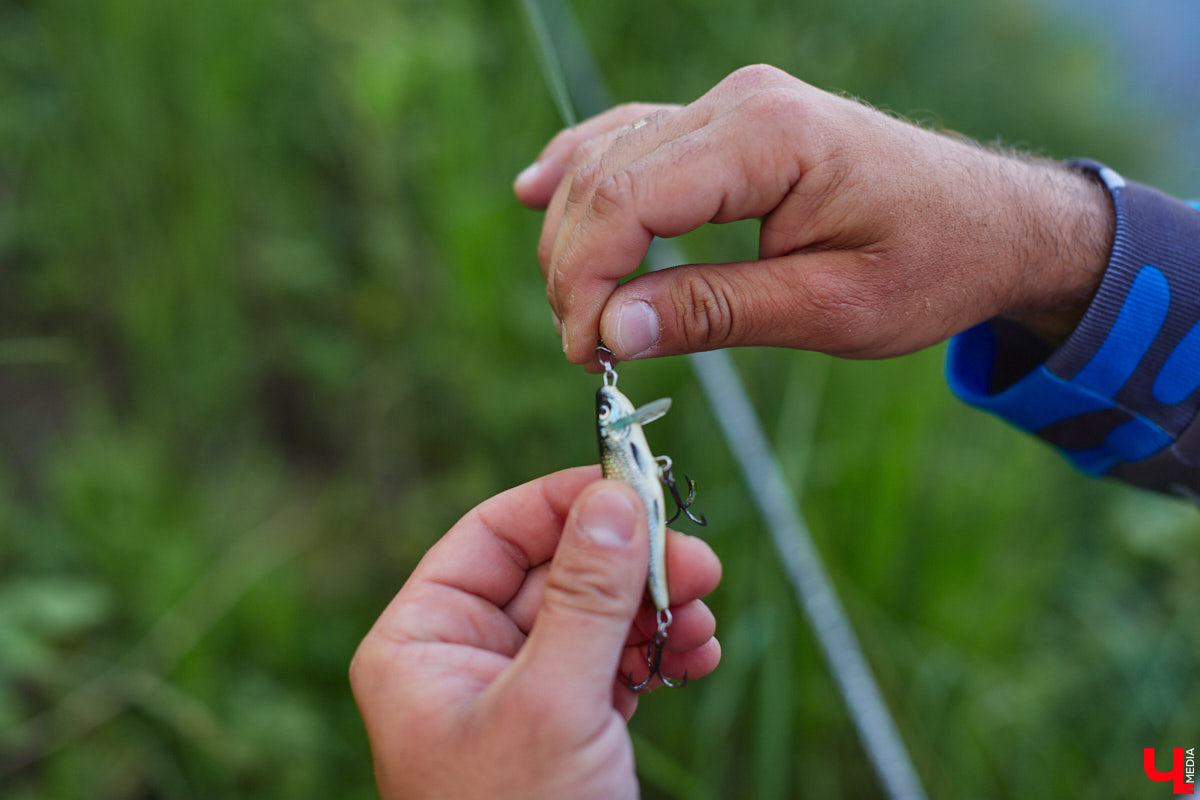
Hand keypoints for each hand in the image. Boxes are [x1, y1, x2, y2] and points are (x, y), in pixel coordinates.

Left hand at [350, 467, 721, 799]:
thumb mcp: (551, 705)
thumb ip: (586, 598)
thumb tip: (614, 500)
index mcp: (423, 642)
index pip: (494, 535)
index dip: (564, 503)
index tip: (635, 486)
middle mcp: (466, 657)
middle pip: (556, 570)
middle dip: (629, 562)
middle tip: (696, 561)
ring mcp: (521, 691)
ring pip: (595, 613)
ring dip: (655, 605)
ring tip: (704, 615)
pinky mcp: (569, 723)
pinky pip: (616, 660)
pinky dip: (661, 649)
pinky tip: (699, 651)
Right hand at [515, 64, 1113, 364]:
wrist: (992, 222)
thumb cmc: (930, 265)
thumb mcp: (830, 309)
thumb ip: (716, 312)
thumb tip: (612, 329)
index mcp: (769, 138)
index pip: (629, 199)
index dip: (587, 279)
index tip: (585, 353)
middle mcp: (740, 104)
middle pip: (605, 177)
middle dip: (575, 268)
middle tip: (585, 349)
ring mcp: (732, 105)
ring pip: (607, 156)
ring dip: (576, 233)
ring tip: (577, 309)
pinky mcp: (730, 123)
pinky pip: (633, 139)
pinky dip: (586, 174)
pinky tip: (540, 194)